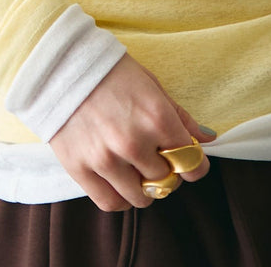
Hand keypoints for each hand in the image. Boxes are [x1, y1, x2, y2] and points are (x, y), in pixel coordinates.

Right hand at [48, 53, 214, 211]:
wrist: (63, 67)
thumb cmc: (112, 72)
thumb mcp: (151, 84)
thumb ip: (179, 115)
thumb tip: (207, 138)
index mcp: (156, 116)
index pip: (191, 161)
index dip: (195, 165)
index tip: (191, 162)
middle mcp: (134, 142)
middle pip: (167, 180)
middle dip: (169, 172)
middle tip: (160, 160)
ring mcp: (106, 159)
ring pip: (142, 197)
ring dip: (146, 188)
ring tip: (140, 171)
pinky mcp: (81, 169)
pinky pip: (111, 203)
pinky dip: (122, 199)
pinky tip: (122, 184)